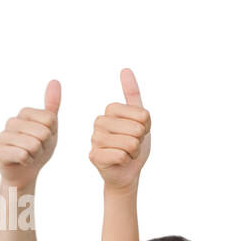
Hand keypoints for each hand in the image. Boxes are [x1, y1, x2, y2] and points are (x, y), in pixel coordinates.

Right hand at [0, 80, 60, 187]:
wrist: (25, 172)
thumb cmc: (38, 149)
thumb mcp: (50, 127)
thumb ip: (52, 106)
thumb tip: (55, 81)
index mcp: (24, 113)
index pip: (50, 120)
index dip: (52, 134)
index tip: (44, 139)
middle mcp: (11, 121)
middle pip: (43, 132)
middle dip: (44, 146)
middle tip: (36, 149)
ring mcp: (2, 135)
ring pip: (33, 144)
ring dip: (36, 155)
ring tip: (29, 155)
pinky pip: (23, 155)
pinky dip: (27, 162)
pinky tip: (21, 161)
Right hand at [89, 69, 150, 188]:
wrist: (128, 172)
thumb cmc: (134, 145)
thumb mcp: (141, 120)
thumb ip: (133, 95)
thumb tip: (125, 69)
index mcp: (110, 110)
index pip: (143, 115)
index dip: (146, 128)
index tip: (138, 133)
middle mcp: (99, 121)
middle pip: (137, 129)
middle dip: (140, 141)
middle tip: (132, 145)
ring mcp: (94, 138)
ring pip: (130, 143)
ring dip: (134, 152)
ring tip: (126, 153)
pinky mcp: (94, 156)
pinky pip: (121, 156)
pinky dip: (126, 161)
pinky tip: (120, 162)